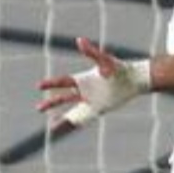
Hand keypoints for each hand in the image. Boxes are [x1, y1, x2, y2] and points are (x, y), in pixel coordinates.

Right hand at [37, 37, 151, 131]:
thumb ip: (91, 52)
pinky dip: (77, 125)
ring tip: (51, 127)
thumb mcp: (104, 61)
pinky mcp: (100, 109)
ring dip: (63, 119)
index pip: (63, 82)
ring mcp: (92, 101)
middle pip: (64, 99)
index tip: (39, 86)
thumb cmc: (120, 69)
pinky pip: (85, 119)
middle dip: (51, 104)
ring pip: (73, 112)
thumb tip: (79, 40)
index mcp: (83, 79)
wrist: (135, 80)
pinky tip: (72, 132)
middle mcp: (85, 91)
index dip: (51, 84)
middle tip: (38, 109)